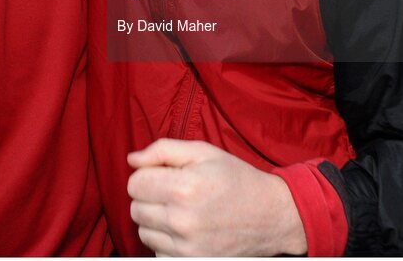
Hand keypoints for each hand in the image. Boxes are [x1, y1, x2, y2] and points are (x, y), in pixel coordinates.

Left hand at [127, 139, 305, 256]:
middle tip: (174, 192)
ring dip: (156, 220)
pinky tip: (185, 230)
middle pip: (135, 208)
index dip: (147, 175)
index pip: (135, 184)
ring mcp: (186, 248)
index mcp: (184, 188)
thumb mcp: (204, 152)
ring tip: (182, 210)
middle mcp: (182, 221)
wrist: (271, 215)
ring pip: (144, 232)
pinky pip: (157, 253)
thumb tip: (131, 160)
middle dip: (149, 197)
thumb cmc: (236, 179)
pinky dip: (165, 242)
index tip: (165, 175)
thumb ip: (163, 150)